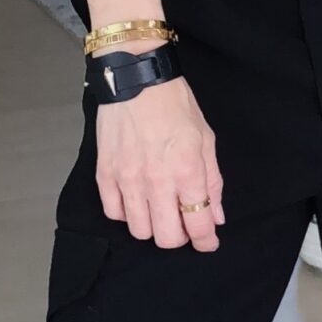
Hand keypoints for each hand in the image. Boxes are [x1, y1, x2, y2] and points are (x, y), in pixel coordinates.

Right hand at [95, 67, 224, 251]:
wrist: (136, 79)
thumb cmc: (174, 104)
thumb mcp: (206, 139)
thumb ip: (212, 181)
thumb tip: (216, 215)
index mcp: (187, 170)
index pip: (199, 226)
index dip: (206, 241)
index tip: (208, 242)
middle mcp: (156, 181)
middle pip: (167, 238)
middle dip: (180, 238)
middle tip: (183, 225)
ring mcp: (127, 179)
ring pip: (139, 231)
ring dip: (152, 227)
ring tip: (159, 210)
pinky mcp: (105, 174)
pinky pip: (114, 213)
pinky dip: (127, 213)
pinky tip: (137, 199)